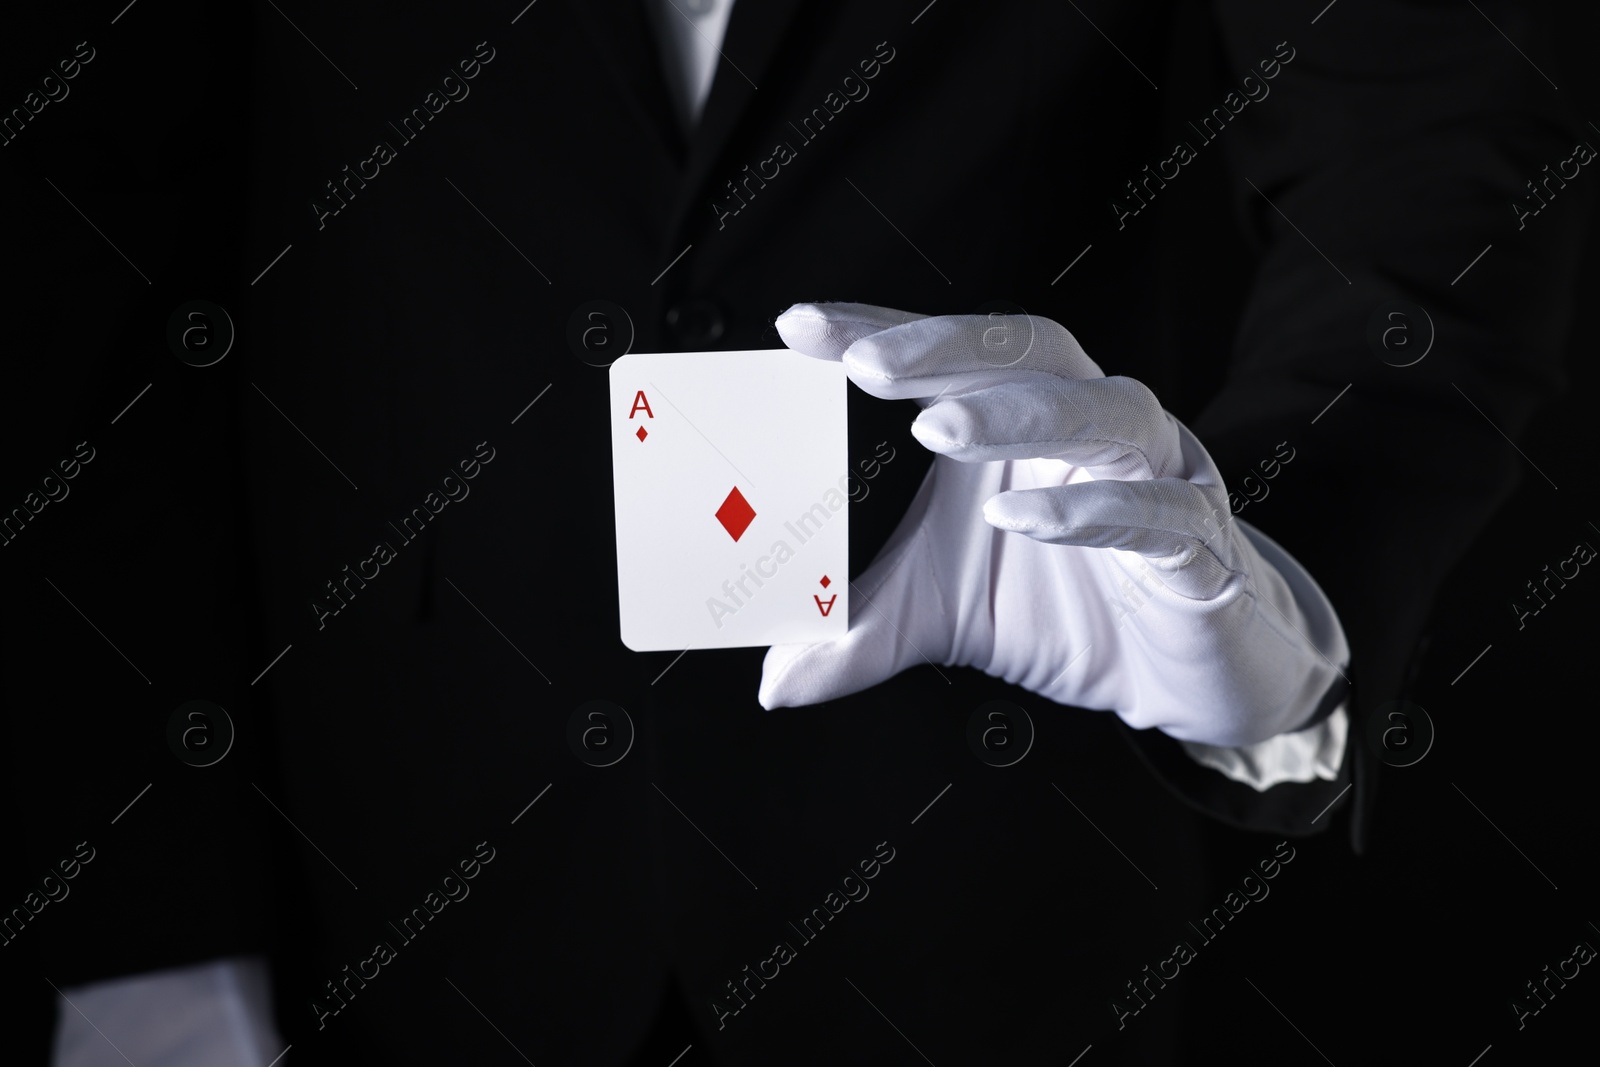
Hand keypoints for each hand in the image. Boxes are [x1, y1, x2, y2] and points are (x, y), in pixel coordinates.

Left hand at [757, 303, 1348, 746]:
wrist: (1193, 675)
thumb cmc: (1069, 611)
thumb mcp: (945, 619)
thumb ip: (864, 635)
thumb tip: (776, 683)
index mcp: (1025, 424)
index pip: (952, 359)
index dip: (882, 331)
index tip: (798, 327)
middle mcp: (1093, 429)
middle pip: (1033, 353)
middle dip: (947, 348)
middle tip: (863, 362)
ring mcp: (1158, 477)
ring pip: (1105, 413)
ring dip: (1020, 413)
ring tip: (937, 429)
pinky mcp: (1200, 547)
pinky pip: (1157, 511)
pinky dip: (1090, 510)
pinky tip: (1020, 516)